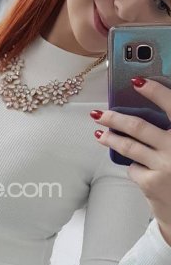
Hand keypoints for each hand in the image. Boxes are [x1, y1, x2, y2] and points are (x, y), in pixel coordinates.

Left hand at [91, 78, 170, 239]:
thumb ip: (169, 131)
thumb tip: (143, 116)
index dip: (155, 92)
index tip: (137, 81)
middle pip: (139, 127)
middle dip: (114, 118)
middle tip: (100, 114)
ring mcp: (164, 166)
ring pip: (129, 147)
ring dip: (110, 138)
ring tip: (100, 134)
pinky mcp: (151, 183)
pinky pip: (133, 167)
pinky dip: (133, 166)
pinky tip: (139, 169)